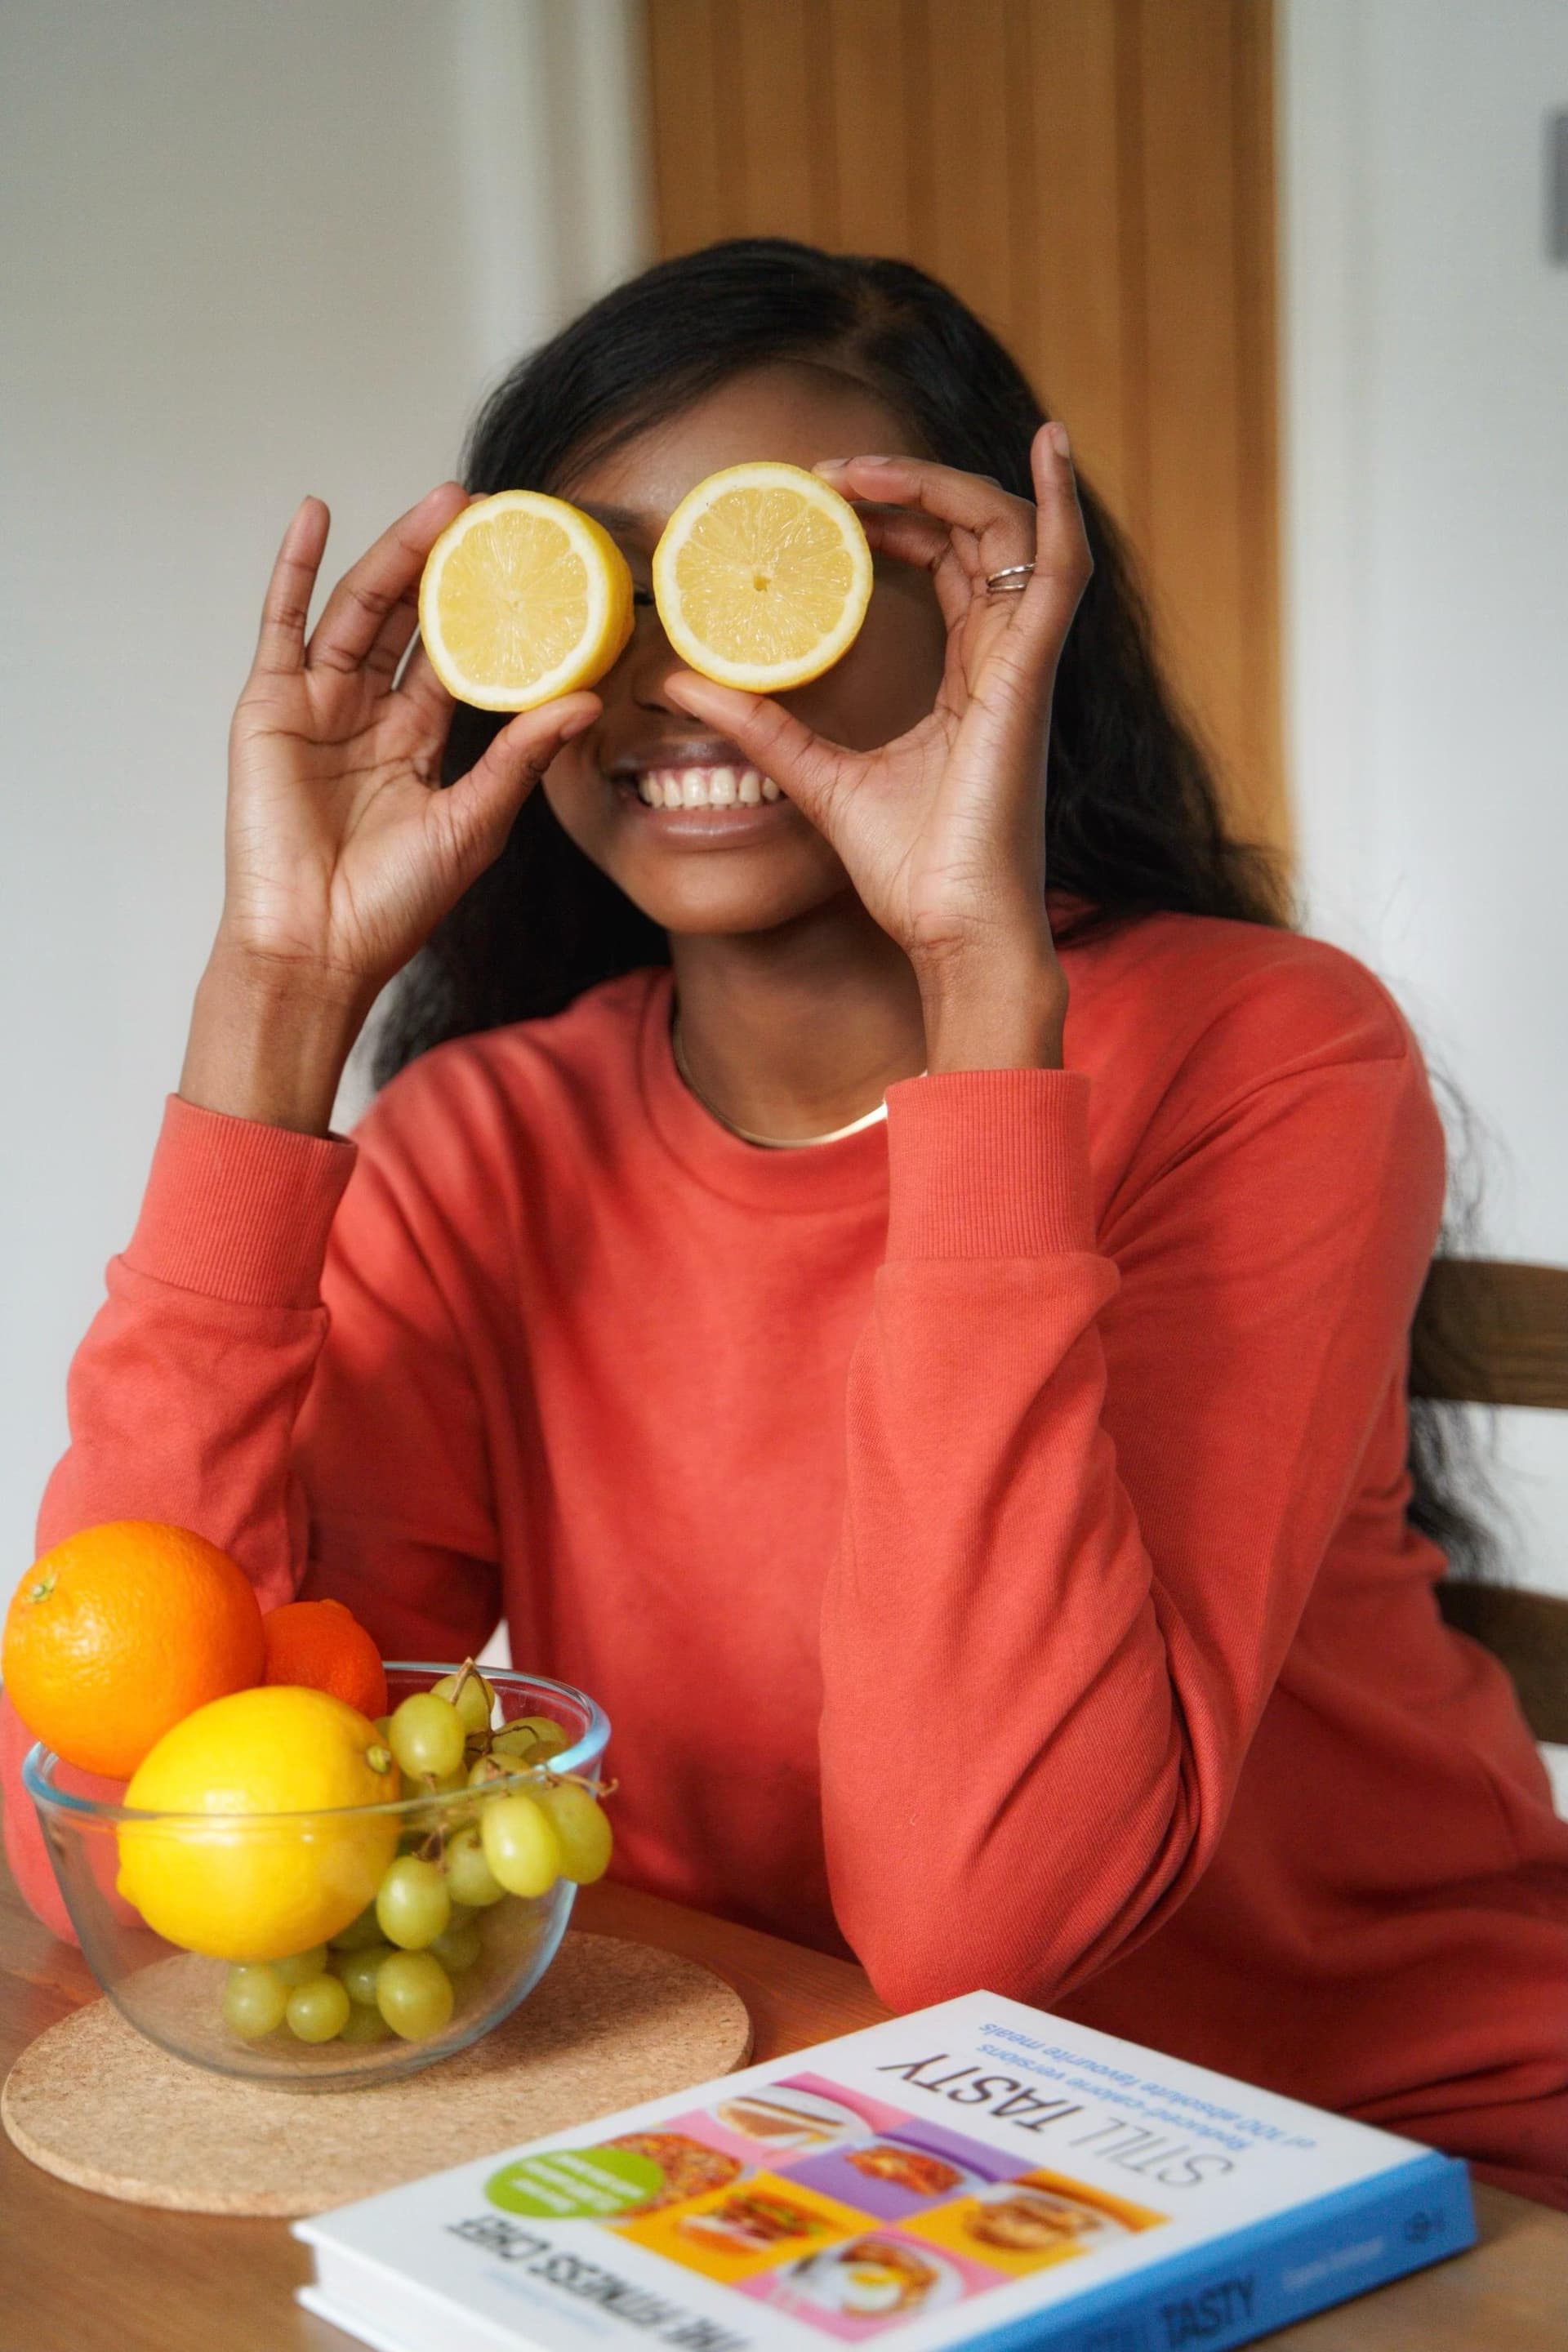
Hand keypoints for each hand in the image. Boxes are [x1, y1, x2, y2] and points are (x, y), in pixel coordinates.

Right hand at [220, 483, 598, 1002]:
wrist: (316, 947)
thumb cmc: (392, 904)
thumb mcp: (473, 821)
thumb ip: (522, 756)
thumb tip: (587, 700)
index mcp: (418, 742)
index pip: (458, 658)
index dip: (490, 612)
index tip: (529, 565)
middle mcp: (369, 716)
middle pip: (410, 621)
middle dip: (446, 564)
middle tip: (489, 511)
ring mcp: (318, 705)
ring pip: (361, 610)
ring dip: (395, 553)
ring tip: (439, 505)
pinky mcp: (271, 705)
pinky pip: (282, 623)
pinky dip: (297, 568)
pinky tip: (317, 515)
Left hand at [665, 425, 1090, 1033]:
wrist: (955, 935)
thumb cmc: (912, 876)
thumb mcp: (818, 781)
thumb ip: (763, 728)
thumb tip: (683, 685)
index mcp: (970, 683)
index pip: (949, 567)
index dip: (899, 520)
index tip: (830, 504)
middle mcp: (1005, 664)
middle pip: (978, 535)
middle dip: (911, 489)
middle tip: (830, 477)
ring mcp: (1022, 668)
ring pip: (1013, 535)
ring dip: (945, 483)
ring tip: (871, 469)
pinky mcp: (1028, 680)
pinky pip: (1060, 572)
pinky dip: (1060, 503)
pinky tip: (1049, 442)